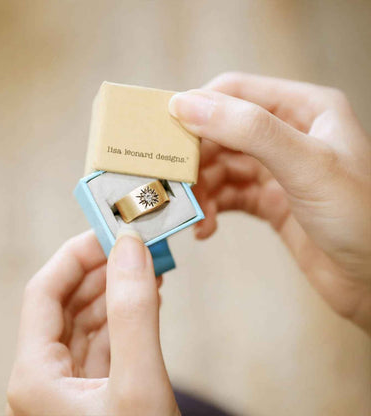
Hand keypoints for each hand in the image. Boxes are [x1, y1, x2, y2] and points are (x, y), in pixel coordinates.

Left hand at [7, 230, 178, 415]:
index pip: (44, 291)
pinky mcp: (96, 391)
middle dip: (105, 269)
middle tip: (138, 245)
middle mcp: (45, 378)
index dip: (77, 255)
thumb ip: (132, 315)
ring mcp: (70, 385)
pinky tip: (147, 299)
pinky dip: (127, 316)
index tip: (112, 231)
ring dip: (118, 290)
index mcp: (36, 376)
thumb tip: (129, 247)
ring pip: (88, 320)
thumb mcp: (138, 385)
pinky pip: (106, 340)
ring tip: (149, 266)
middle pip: (68, 303)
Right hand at [169, 72, 370, 332]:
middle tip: (175, 183)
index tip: (165, 133)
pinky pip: (228, 196)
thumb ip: (248, 130)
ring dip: (202, 189)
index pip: (234, 92)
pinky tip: (207, 228)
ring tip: (195, 213)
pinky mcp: (269, 201)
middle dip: (196, 158)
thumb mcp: (306, 164)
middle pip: (222, 132)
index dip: (197, 108)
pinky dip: (213, 209)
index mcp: (303, 108)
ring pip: (221, 167)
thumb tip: (187, 105)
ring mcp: (276, 169)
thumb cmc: (360, 218)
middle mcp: (287, 133)